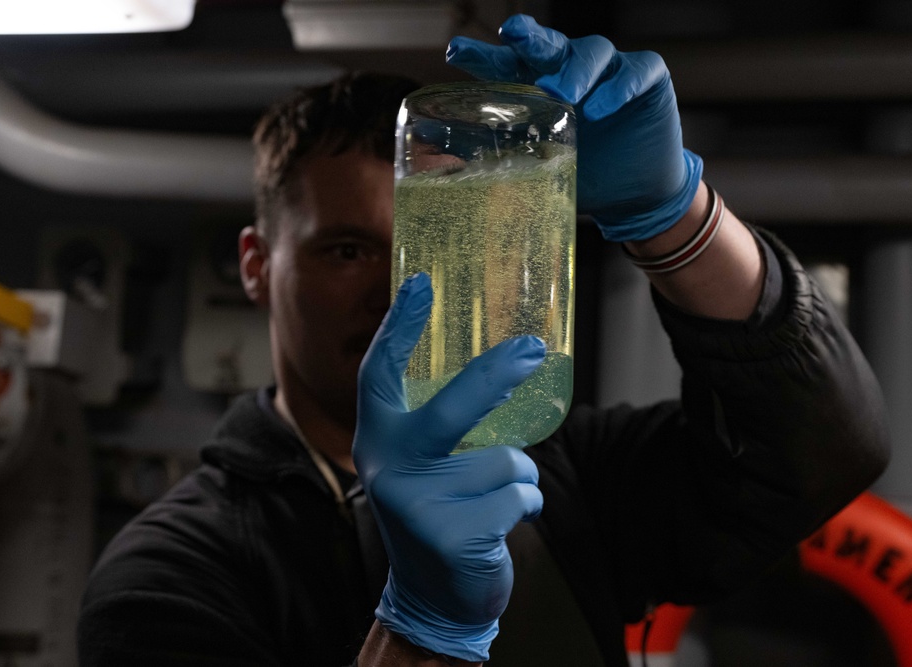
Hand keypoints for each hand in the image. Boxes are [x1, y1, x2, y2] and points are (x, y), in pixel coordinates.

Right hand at [353, 273, 545, 661]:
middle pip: (449, 410)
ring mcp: (416, 505)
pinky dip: (526, 505)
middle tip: (533, 349)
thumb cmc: (438, 512)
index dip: (398, 328)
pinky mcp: (452, 535)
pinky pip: (519, 495)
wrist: (432, 597)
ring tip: (494, 499)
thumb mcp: (423, 464)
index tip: (421, 283)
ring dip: (518, 475)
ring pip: (504, 459)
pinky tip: (502, 523)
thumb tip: (501, 361)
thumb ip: (440, 421)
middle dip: (496, 376)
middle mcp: (388, 467)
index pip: (378, 375)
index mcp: (378, 440)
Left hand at [446, 14, 702, 241]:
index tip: (454, 51)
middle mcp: (571, 70)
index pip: (507, 65)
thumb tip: (437, 149)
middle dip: (528, 36)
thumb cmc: (583, 175)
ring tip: (561, 92)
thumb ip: (497, 154)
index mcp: (539, 87)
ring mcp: (610, 71)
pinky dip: (619, 86)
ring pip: (592, 51)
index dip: (482, 57)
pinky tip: (602, 106)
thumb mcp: (535, 169)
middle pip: (548, 44)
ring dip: (575, 69)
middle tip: (510, 34)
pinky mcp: (647, 79)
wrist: (632, 196)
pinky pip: (636, 70)